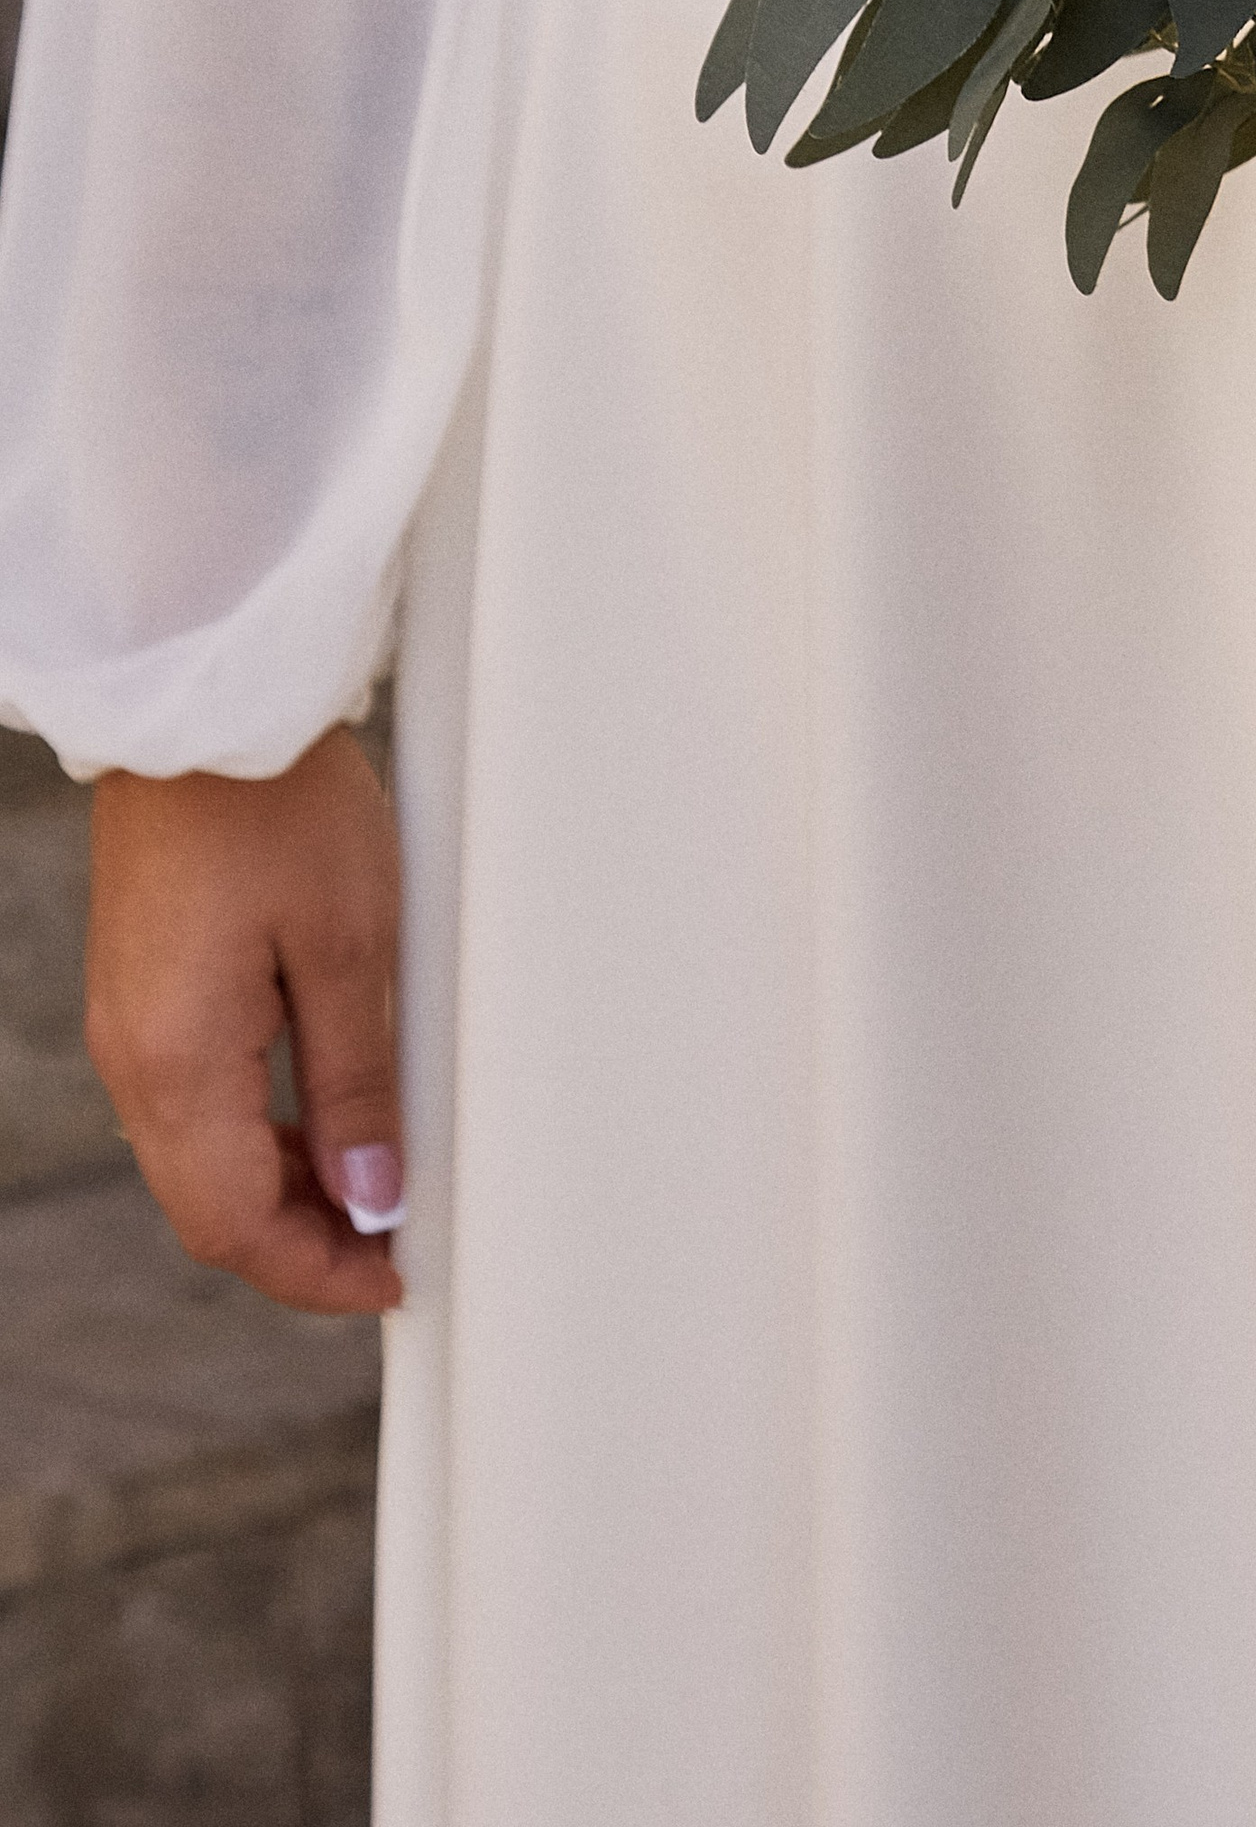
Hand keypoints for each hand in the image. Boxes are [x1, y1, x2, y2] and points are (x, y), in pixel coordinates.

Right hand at [86, 728, 404, 1314]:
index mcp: (177, 1064)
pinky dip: (257, 1131)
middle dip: (301, 1243)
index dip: (318, 1273)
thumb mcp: (351, 946)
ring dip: (282, 1188)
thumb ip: (360, 1081)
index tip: (394, 1279)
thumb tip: (374, 1193)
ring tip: (375, 1184)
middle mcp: (135, 1059)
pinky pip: (193, 1101)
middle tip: (393, 1245)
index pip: (238, 1227)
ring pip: (200, 1161)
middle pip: (210, 1208)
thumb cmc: (277, 805)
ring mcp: (131, 1026)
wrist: (204, 706)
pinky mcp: (145, 991)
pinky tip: (323, 1114)